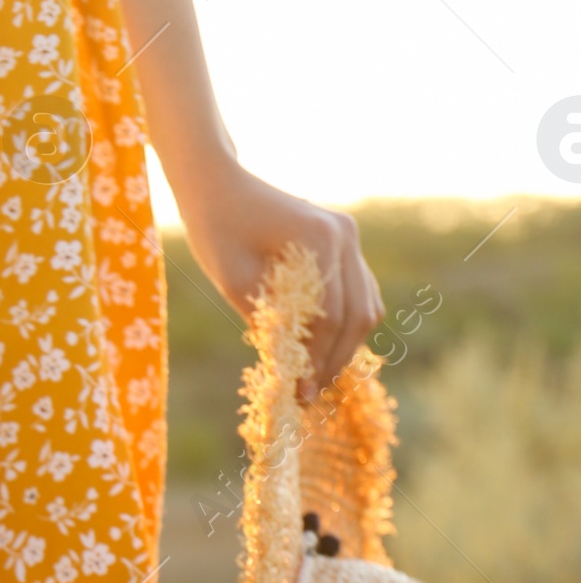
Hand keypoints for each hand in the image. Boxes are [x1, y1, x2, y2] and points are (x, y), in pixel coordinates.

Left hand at [177, 161, 384, 397]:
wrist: (219, 187)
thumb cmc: (217, 232)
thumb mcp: (237, 284)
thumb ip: (271, 323)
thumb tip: (295, 372)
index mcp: (321, 239)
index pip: (330, 316)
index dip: (316, 360)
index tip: (300, 394)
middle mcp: (345, 234)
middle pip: (357, 314)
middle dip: (335, 360)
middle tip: (310, 395)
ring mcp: (349, 235)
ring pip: (365, 304)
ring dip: (345, 346)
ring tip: (316, 379)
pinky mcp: (343, 242)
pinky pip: (357, 292)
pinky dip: (345, 324)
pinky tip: (321, 351)